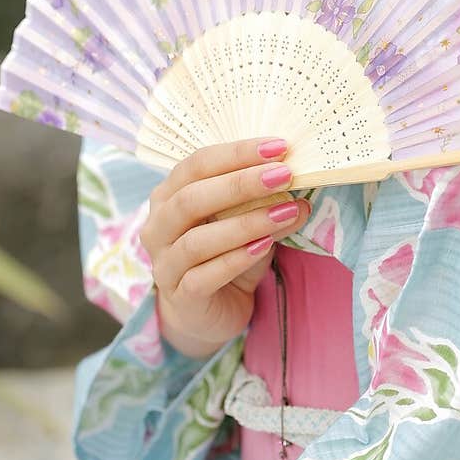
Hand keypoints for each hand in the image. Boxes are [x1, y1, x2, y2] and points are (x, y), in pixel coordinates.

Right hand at [139, 138, 310, 357]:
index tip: (278, 147)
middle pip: (192, 197)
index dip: (237, 153)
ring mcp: (164, 263)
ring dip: (246, 224)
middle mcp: (158, 226)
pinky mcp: (179, 296)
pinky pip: (204, 276)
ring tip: (285, 213)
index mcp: (169, 195)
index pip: (197, 164)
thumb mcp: (248, 226)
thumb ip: (267, 208)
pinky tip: (265, 247)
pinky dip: (236, 259)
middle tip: (283, 176)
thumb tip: (301, 198)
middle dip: (241, 184)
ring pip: (197, 239)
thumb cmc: (224, 256)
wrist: (210, 312)